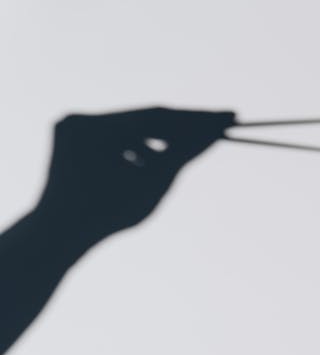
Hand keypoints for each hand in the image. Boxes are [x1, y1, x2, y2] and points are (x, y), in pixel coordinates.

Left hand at [36, 107, 234, 237]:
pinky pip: (114, 138)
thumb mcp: (153, 183)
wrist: (56, 237)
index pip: (157, 117)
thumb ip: (184, 153)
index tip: (228, 117)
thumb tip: (216, 131)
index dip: (197, 119)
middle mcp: (80, 118)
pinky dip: (136, 148)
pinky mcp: (74, 137)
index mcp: (93, 126)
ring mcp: (74, 126)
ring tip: (186, 151)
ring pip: (131, 129)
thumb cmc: (107, 214)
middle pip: (144, 120)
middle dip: (183, 127)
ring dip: (160, 139)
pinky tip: (149, 167)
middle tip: (220, 125)